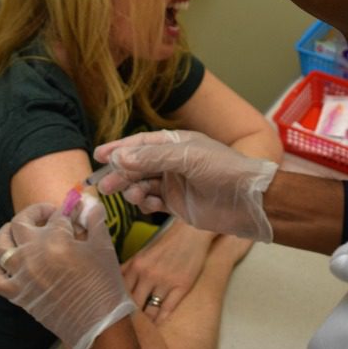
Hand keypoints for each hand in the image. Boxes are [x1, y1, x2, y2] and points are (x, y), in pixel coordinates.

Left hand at [0, 201, 134, 348]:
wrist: (98, 322)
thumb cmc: (103, 283)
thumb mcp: (103, 245)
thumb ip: (94, 218)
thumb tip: (88, 202)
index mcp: (55, 239)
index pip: (57, 214)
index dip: (68, 210)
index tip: (75, 211)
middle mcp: (32, 253)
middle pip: (22, 221)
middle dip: (36, 213)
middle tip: (50, 216)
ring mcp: (21, 274)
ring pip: (0, 244)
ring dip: (9, 232)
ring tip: (22, 232)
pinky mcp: (17, 294)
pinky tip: (7, 262)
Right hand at [94, 130, 279, 241]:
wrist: (249, 200)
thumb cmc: (223, 169)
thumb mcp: (188, 157)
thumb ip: (153, 157)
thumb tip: (120, 158)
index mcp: (175, 143)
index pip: (141, 143)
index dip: (119, 149)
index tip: (98, 155)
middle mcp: (172, 162)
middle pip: (137, 166)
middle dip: (121, 173)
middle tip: (105, 184)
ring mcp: (174, 183)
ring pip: (142, 185)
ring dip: (133, 190)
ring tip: (132, 196)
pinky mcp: (176, 205)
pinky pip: (153, 202)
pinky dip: (146, 204)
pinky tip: (146, 205)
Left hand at [121, 219, 213, 322]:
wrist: (193, 232)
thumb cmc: (168, 241)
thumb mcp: (145, 251)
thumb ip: (130, 267)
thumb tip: (115, 280)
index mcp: (137, 265)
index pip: (122, 292)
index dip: (118, 303)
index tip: (117, 310)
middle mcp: (149, 274)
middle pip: (134, 304)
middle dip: (130, 315)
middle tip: (129, 322)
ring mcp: (166, 281)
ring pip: (150, 310)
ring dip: (146, 320)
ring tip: (143, 326)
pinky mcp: (182, 286)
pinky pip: (167, 309)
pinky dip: (161, 319)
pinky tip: (157, 323)